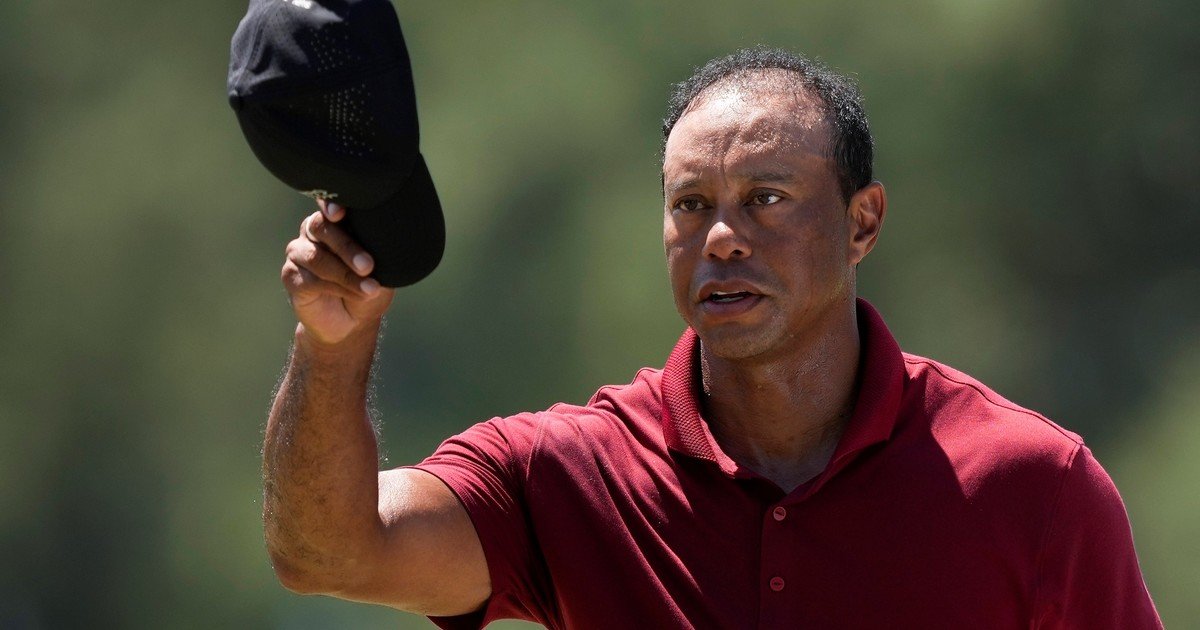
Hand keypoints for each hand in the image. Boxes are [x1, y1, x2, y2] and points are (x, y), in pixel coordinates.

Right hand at [282, 200, 394, 345]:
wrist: (352, 321)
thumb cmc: (369, 284)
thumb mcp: (382, 267)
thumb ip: (380, 250)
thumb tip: (391, 241)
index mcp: (335, 220)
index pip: (329, 204)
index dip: (330, 204)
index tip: (340, 213)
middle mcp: (313, 231)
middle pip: (322, 228)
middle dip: (347, 247)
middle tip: (369, 265)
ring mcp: (299, 252)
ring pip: (317, 256)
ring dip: (345, 274)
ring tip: (370, 288)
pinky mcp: (291, 276)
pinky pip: (311, 279)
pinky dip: (337, 288)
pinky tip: (355, 294)